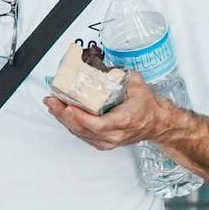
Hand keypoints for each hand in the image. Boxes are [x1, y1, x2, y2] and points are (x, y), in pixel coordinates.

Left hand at [45, 71, 181, 150]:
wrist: (157, 124)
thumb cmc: (148, 108)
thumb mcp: (139, 87)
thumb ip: (124, 75)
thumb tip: (108, 66)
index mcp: (122, 121)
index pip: (97, 124)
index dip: (80, 117)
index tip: (68, 107)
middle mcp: (113, 135)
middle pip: (82, 129)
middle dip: (63, 114)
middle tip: (51, 101)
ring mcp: (107, 141)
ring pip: (79, 133)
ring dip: (63, 119)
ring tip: (51, 105)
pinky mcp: (102, 142)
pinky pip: (82, 135)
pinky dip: (70, 124)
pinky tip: (61, 114)